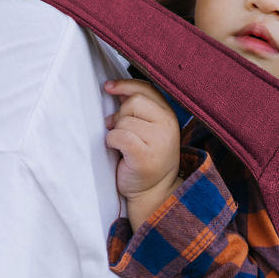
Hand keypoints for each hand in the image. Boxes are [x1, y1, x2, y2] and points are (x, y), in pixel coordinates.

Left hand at [104, 78, 180, 227]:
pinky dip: (112, 142)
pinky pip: (119, 135)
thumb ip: (138, 110)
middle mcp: (168, 126)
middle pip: (134, 102)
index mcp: (169, 116)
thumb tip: (116, 89)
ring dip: (115, 132)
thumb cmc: (146, 160)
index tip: (109, 87)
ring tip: (123, 146)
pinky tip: (118, 151)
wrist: (153, 192)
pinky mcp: (144, 155)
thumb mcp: (149, 130)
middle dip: (121, 115)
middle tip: (120, 130)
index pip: (147, 89)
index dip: (126, 85)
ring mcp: (158, 140)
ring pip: (124, 120)